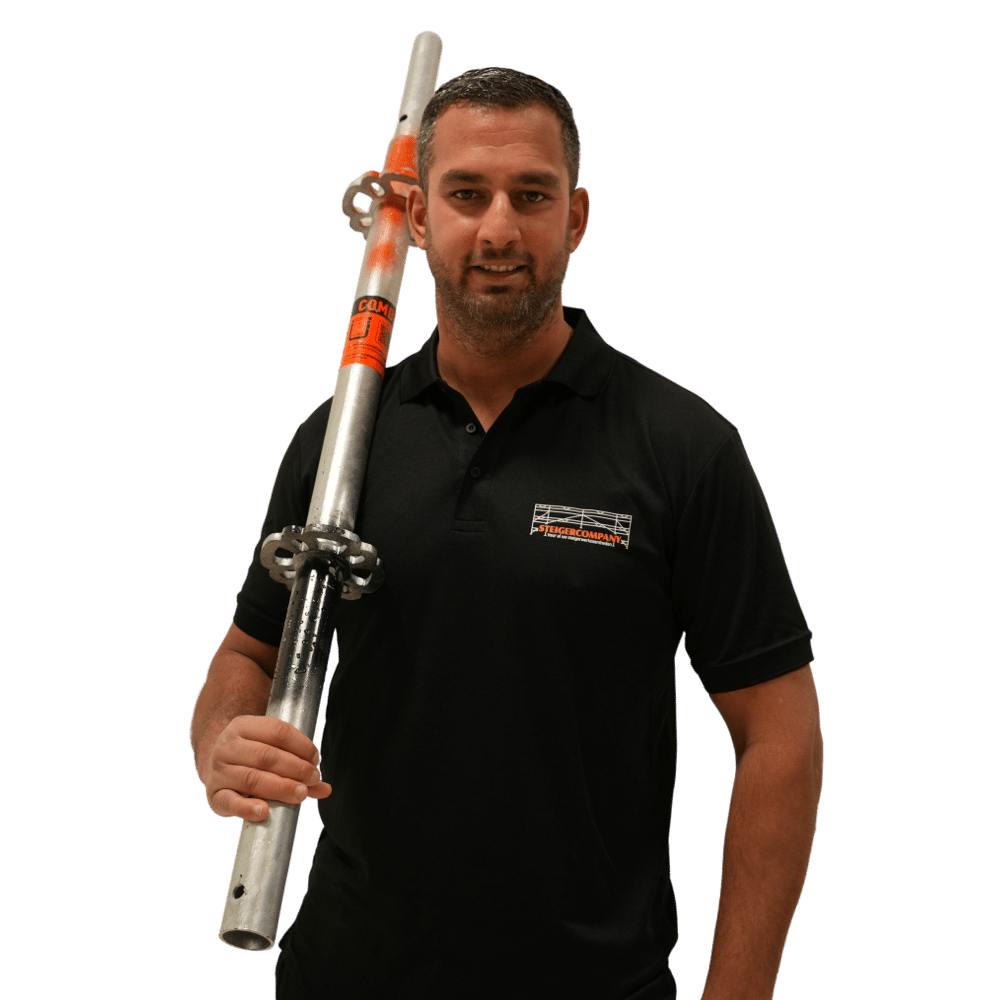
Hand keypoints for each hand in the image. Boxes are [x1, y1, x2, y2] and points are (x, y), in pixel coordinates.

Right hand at [202, 715, 331, 820]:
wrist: (211, 765)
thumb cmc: (249, 757)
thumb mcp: (269, 749)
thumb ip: (297, 765)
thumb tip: (326, 788)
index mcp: (243, 726)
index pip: (277, 731)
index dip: (301, 745)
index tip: (315, 759)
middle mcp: (227, 746)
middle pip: (266, 756)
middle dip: (295, 768)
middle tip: (313, 778)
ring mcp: (218, 771)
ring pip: (252, 778)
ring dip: (281, 787)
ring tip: (301, 793)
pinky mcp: (214, 795)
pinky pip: (230, 802)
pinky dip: (246, 808)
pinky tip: (264, 812)